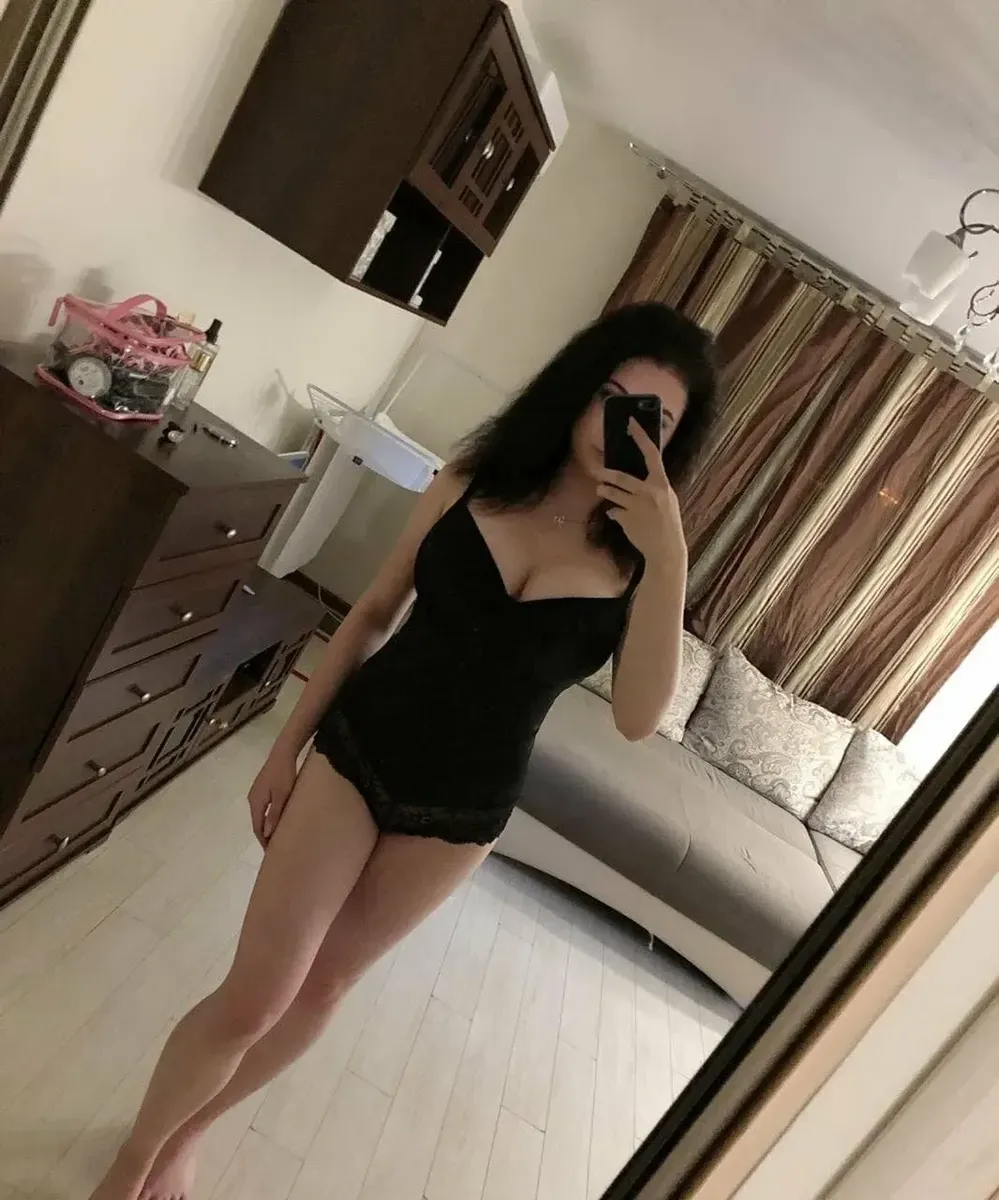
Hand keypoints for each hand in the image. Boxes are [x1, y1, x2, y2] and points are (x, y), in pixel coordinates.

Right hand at [248, 748, 297, 847]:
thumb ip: (274, 814)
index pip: (257, 828)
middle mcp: (252, 799)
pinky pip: (263, 808)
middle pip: (257, 822)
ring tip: (277, 836)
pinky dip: (268, 817)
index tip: (272, 852)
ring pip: (260, 815)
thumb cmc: (284, 774)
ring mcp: (256, 792)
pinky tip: (277, 819)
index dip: (264, 841)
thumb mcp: (282, 796)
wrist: (283, 753)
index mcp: (256, 803)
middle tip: (276, 847)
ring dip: (266, 826)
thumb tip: (266, 833)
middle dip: (264, 835)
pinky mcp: (262, 788)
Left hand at [597, 419, 686, 564]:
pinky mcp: (627, 519)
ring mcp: (637, 507)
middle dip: (608, 474)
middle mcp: (650, 493)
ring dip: (604, 490)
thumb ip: (654, 488)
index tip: (631, 423)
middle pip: (623, 477)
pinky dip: (614, 513)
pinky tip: (617, 516)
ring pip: (613, 493)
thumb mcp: (667, 501)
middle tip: (597, 471)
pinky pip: (614, 511)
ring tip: (601, 489)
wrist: (666, 550)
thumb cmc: (667, 524)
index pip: (652, 455)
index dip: (641, 437)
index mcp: (662, 485)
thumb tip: (637, 478)